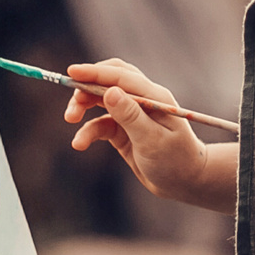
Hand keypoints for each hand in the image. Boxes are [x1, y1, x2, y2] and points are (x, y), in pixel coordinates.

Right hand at [63, 58, 212, 202]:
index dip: (95, 72)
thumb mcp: (152, 140)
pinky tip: (79, 143)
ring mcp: (132, 114)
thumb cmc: (175, 160)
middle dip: (86, 87)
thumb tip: (109, 92)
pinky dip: (88, 131)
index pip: (121, 76)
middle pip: (108, 81)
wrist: (184, 182)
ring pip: (101, 100)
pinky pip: (100, 124)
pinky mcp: (123, 129)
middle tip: (71, 103)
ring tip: (70, 119)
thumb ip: (130, 116)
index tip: (71, 72)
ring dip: (83, 107)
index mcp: (154, 96)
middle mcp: (142, 100)